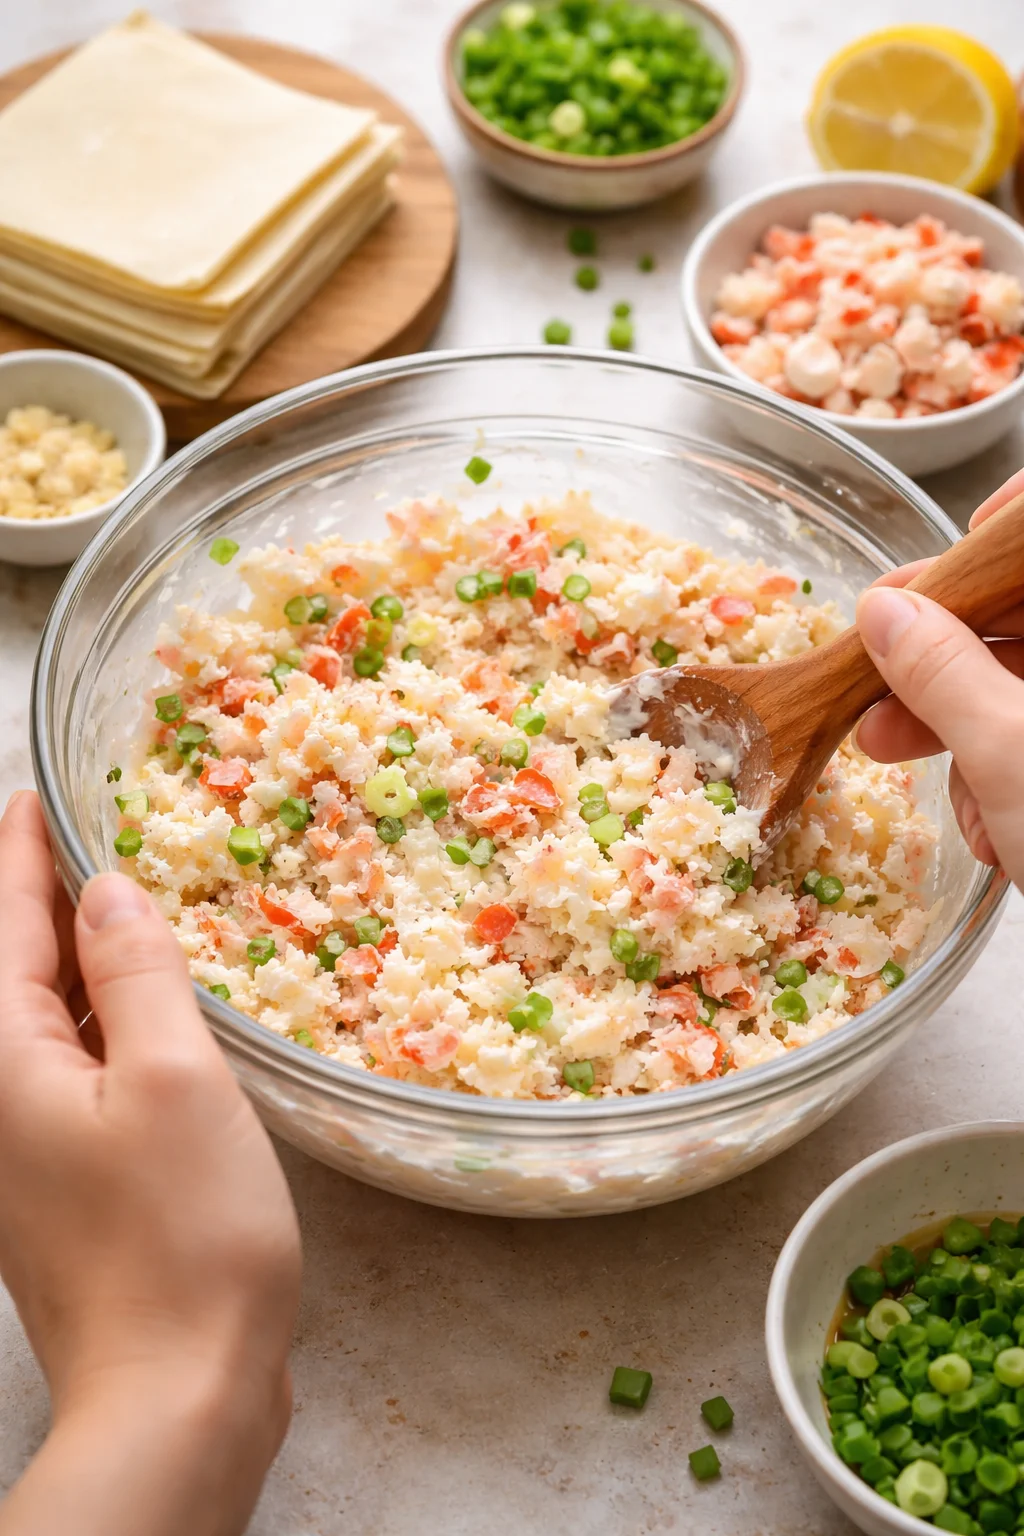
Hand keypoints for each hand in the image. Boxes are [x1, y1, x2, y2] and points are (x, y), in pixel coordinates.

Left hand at [0, 791, 300, 1535]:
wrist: (177, 1398)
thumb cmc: (179, 1237)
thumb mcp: (173, 1078)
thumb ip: (136, 974)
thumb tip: (106, 891)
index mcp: (8, 1063)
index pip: (5, 925)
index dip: (22, 852)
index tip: (32, 791)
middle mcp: (4, 1102)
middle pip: (21, 971)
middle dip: (49, 898)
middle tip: (93, 833)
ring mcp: (33, 1150)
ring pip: (54, 1022)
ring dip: (85, 961)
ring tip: (129, 905)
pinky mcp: (74, 1186)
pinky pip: (84, 1072)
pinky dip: (113, 1024)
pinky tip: (158, 1014)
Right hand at [855, 468, 1023, 891]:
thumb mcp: (1011, 751)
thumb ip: (940, 671)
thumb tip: (883, 613)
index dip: (997, 530)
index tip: (936, 569)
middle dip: (948, 668)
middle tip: (880, 702)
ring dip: (970, 744)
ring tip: (960, 808)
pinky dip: (1007, 782)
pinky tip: (998, 833)